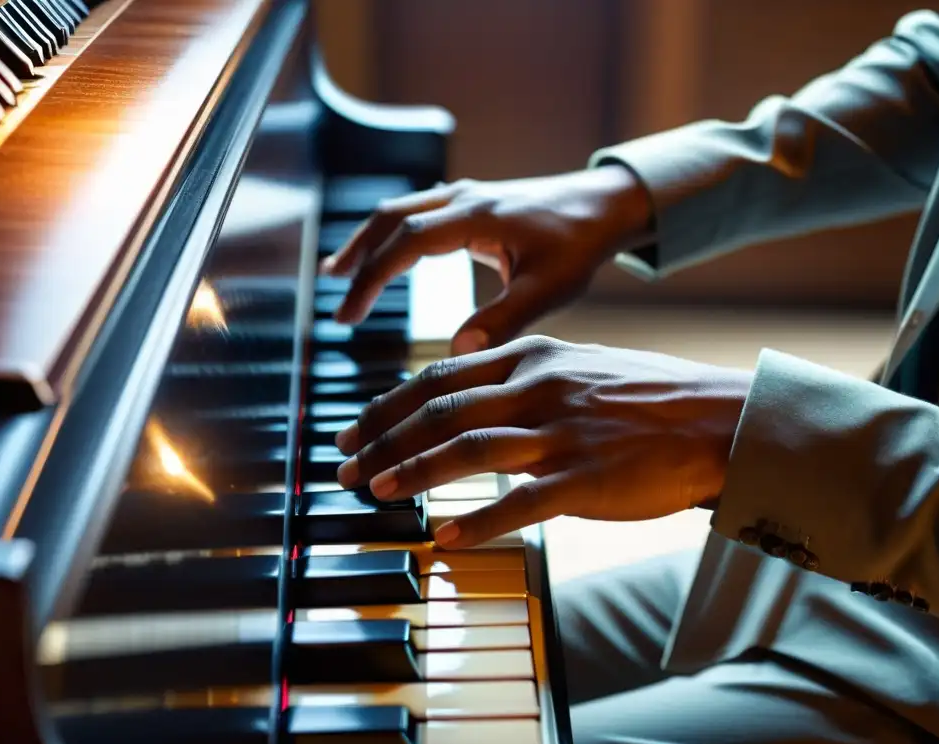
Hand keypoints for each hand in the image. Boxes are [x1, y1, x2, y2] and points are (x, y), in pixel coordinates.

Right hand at [323, 166, 652, 354]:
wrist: (605, 205)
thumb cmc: (580, 246)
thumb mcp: (547, 289)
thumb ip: (503, 319)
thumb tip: (458, 352)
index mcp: (477, 217)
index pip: (405, 243)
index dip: (371, 278)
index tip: (348, 314)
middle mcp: (463, 199)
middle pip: (390, 219)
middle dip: (358, 257)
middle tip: (333, 294)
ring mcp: (465, 196)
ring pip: (400, 212)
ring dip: (368, 240)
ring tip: (339, 272)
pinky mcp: (471, 202)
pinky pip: (418, 213)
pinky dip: (392, 234)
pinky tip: (385, 255)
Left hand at [333, 335, 752, 548]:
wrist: (717, 419)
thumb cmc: (647, 396)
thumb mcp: (579, 365)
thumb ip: (523, 375)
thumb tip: (468, 394)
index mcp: (533, 357)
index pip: (439, 377)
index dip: (387, 406)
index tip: (354, 429)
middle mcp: (539, 387)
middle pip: (440, 412)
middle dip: (382, 441)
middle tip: (344, 466)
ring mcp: (562, 433)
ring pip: (467, 450)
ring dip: (412, 473)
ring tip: (375, 493)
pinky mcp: (586, 478)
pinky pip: (519, 502)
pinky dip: (475, 520)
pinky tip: (444, 536)